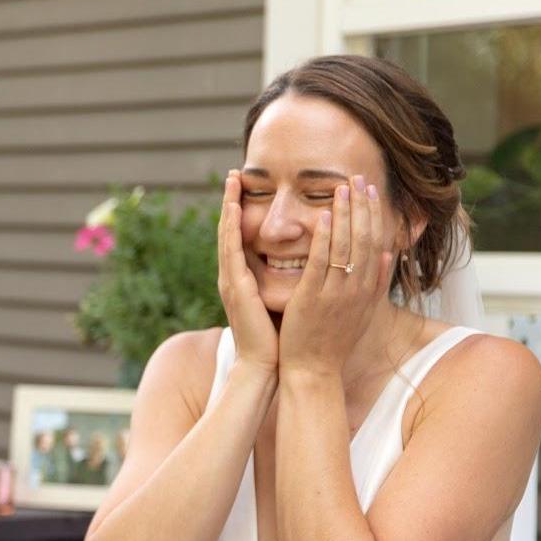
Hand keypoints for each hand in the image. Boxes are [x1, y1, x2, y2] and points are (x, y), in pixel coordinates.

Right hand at [215, 169, 278, 374]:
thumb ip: (292, 280)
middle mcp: (234, 277)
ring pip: (228, 236)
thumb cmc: (281, 338)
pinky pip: (233, 253)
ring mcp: (232, 282)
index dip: (243, 212)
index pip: (243, 238)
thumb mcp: (286, 300)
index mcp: (246, 279)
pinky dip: (233, 229)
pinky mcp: (237, 290)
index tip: (247, 187)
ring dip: (229, 207)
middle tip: (232, 173)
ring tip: (231, 182)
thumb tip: (312, 262)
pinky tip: (236, 209)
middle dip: (231, 201)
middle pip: (230, 231)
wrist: (268, 366)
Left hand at [278, 176, 396, 379]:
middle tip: (358, 178)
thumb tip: (389, 254)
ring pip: (345, 247)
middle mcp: (356, 289)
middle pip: (364, 240)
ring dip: (344, 214)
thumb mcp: (362, 311)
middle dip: (362, 207)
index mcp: (367, 290)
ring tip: (342, 187)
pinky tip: (322, 216)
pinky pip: (320, 264)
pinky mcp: (312, 299)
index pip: (376, 244)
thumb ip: (376, 282)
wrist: (313, 372)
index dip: (375, 215)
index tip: (372, 191)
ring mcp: (335, 294)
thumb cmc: (333, 342)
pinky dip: (323, 239)